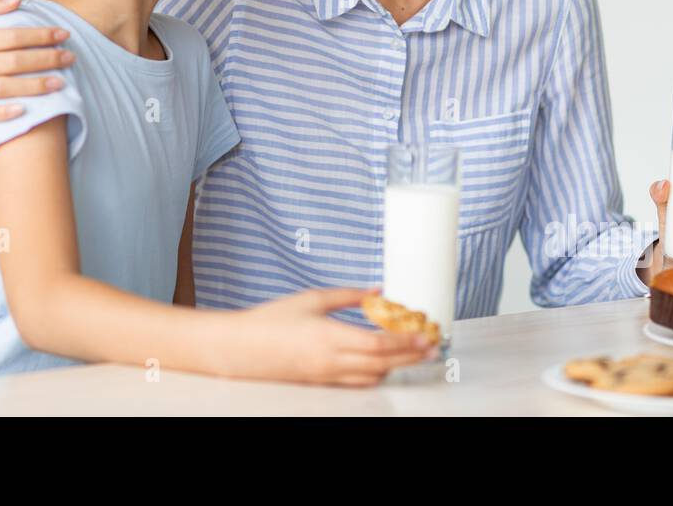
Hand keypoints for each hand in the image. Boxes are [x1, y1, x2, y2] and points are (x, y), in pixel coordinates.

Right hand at [0, 0, 74, 133]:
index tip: (64, 35)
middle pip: (11, 62)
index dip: (39, 35)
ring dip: (34, 86)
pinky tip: (26, 110)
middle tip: (70, 58)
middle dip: (44, 59)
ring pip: (2, 87)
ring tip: (61, 82)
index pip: (9, 36)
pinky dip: (3, 112)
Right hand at [222, 287, 437, 385]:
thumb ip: (347, 295)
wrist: (240, 348)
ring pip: (372, 376)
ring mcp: (327, 375)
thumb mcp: (311, 298)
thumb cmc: (271, 320)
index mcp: (329, 337)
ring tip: (414, 354)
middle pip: (382, 363)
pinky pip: (357, 382)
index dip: (406, 342)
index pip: (379, 344)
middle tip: (433, 347)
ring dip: (396, 366)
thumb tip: (377, 290)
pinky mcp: (321, 381)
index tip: (426, 334)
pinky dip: (376, 373)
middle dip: (411, 356)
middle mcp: (331, 361)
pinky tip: (384, 363)